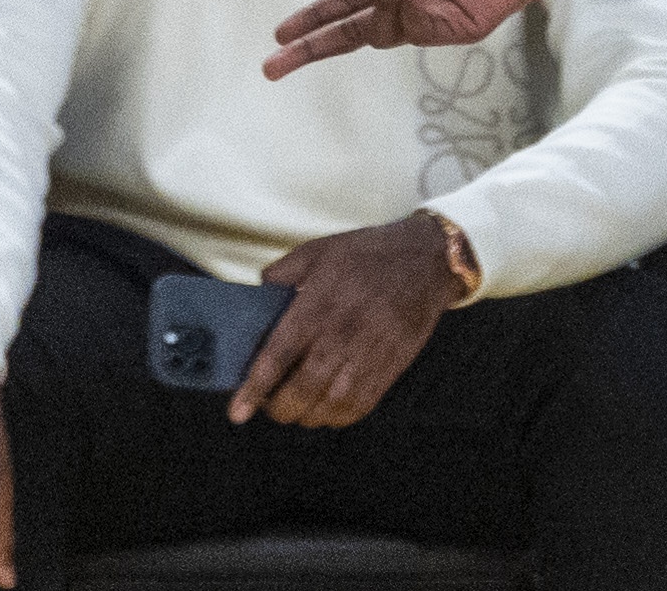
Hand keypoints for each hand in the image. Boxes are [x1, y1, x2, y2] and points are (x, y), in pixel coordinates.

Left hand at [229, 216, 460, 429]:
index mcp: (318, 305)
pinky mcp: (392, 364)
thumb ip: (283, 271)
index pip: (278, 356)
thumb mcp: (320, 249)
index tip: (237, 411)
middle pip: (302, 390)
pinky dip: (339, 417)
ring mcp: (370, 352)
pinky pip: (361, 405)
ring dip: (307, 415)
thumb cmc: (371, 253)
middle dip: (279, 408)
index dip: (254, 388)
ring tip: (297, 408)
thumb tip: (258, 292)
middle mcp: (342, 333)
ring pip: (330, 405)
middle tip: (270, 405)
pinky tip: (328, 409)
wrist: (430, 258)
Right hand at [262, 0, 562, 78]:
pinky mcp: (464, 26)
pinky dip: (413, 4)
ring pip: (387, 30)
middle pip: (354, 32)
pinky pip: (422, 25)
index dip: (316, 15)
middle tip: (271, 67)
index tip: (281, 30)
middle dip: (314, 48)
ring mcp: (439, 14)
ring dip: (382, 7)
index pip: (349, 0)